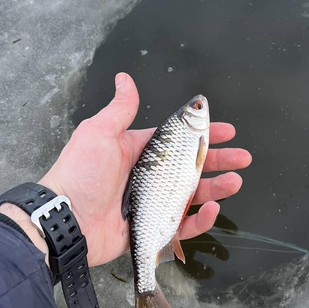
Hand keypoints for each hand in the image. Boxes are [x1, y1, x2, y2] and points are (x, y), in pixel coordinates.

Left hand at [37, 72, 251, 266]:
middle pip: (191, 167)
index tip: (227, 131)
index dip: (203, 135)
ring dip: (217, 188)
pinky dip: (201, 220)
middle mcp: (147, 177)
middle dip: (218, 161)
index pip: (177, 140)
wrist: (65, 221)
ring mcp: (151, 203)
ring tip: (234, 181)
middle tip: (243, 157)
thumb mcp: (98, 133)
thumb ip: (120, 108)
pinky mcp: (152, 229)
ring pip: (193, 195)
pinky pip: (183, 226)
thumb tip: (125, 78)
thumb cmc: (79, 174)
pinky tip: (212, 209)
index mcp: (137, 152)